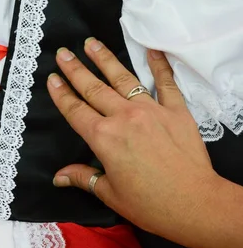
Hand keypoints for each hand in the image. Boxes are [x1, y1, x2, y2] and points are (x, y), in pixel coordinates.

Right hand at [47, 38, 220, 241]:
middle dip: (75, 69)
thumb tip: (58, 177)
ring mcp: (151, 110)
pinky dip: (159, 65)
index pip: (75, 110)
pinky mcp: (176, 111)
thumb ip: (83, 177)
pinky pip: (166, 83)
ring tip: (91, 43)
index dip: (61, 94)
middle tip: (62, 52)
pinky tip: (152, 50)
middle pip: (93, 88)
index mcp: (103, 138)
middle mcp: (123, 117)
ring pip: (122, 79)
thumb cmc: (149, 204)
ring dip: (104, 59)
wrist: (195, 204)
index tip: (52, 78)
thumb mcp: (109, 194)